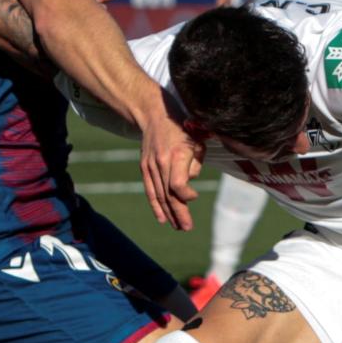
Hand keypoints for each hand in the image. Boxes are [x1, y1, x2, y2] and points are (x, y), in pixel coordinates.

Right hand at [139, 107, 202, 229]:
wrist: (155, 114)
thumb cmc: (182, 128)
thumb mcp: (197, 143)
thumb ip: (194, 165)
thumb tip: (189, 184)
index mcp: (176, 155)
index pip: (178, 185)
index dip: (187, 195)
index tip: (195, 196)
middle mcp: (161, 163)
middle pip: (169, 195)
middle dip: (179, 213)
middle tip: (187, 228)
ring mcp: (150, 166)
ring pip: (159, 195)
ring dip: (169, 213)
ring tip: (178, 227)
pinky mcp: (144, 167)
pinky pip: (150, 190)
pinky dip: (155, 205)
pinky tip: (162, 218)